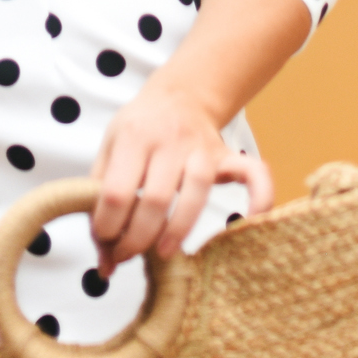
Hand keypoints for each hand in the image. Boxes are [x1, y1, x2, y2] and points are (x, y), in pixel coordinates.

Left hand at [88, 75, 272, 275]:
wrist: (180, 95)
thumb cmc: (139, 129)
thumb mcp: (109, 149)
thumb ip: (98, 201)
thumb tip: (103, 263)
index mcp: (133, 137)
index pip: (115, 192)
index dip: (106, 227)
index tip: (106, 242)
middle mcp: (169, 140)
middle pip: (155, 198)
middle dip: (138, 238)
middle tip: (129, 255)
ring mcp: (202, 147)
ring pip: (195, 192)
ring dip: (178, 230)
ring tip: (163, 253)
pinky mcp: (228, 155)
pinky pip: (253, 174)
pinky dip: (259, 197)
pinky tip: (249, 222)